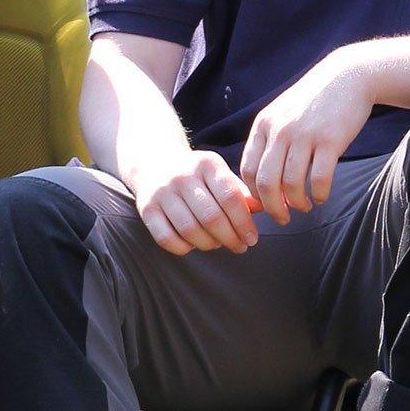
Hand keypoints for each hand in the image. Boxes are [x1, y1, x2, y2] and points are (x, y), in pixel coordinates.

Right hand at [126, 146, 262, 256]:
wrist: (153, 162)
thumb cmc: (196, 175)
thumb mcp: (218, 174)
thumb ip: (239, 191)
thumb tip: (263, 209)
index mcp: (206, 164)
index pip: (230, 197)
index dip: (244, 223)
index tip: (252, 238)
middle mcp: (182, 176)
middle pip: (212, 217)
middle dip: (230, 238)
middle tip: (240, 247)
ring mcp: (162, 192)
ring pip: (190, 230)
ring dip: (209, 244)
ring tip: (217, 244)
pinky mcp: (146, 208)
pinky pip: (166, 238)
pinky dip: (183, 248)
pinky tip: (193, 245)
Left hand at [240, 52, 373, 223]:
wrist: (346, 77)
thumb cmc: (313, 102)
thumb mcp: (281, 113)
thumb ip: (269, 140)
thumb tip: (260, 179)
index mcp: (264, 125)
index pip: (248, 168)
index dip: (254, 193)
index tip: (265, 204)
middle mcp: (280, 130)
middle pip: (266, 181)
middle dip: (273, 207)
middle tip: (282, 218)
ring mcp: (304, 135)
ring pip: (291, 184)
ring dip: (297, 203)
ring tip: (304, 206)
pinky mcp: (330, 140)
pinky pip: (319, 179)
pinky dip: (318, 194)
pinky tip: (320, 196)